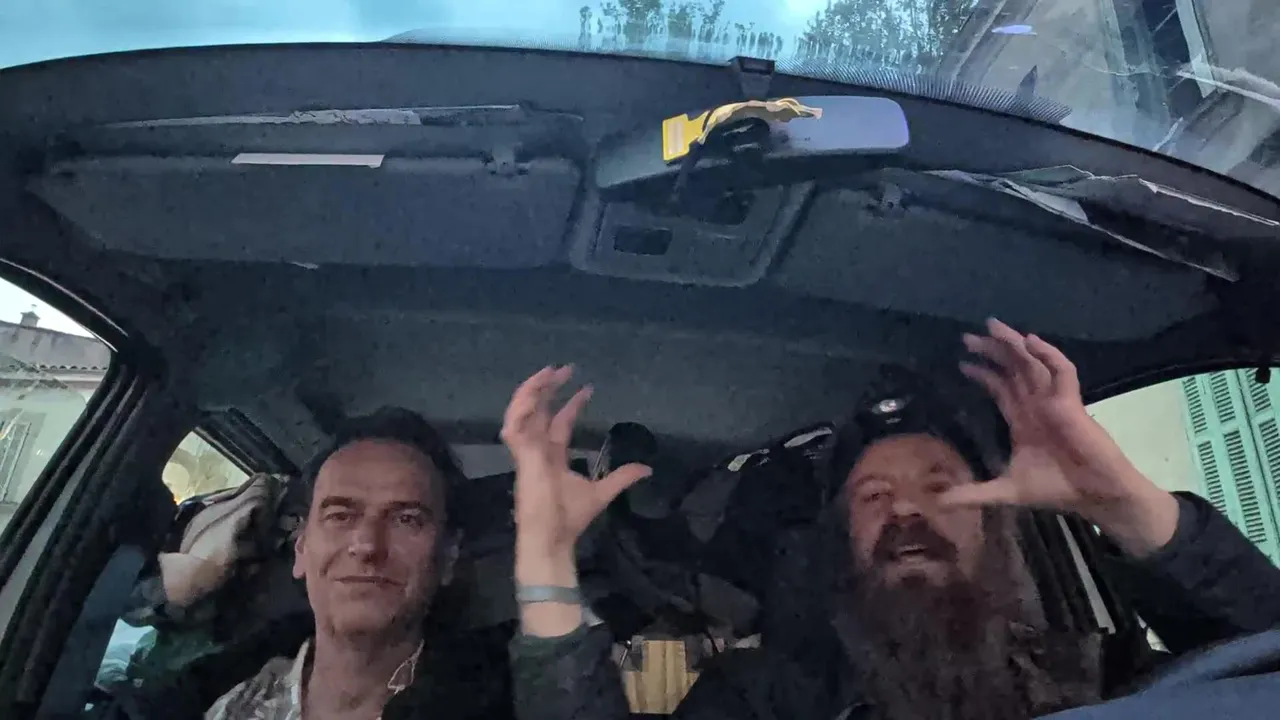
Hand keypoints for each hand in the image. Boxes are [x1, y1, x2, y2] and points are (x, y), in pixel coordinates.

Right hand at [502, 365, 651, 565]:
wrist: (552, 537)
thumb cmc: (570, 518)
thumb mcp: (602, 491)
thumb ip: (621, 477)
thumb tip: (647, 468)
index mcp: (552, 456)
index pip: (559, 423)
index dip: (571, 404)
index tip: (588, 387)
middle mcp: (537, 449)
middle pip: (539, 410)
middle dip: (549, 388)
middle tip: (565, 369)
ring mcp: (526, 451)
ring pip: (522, 412)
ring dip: (532, 390)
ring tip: (548, 372)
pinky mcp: (521, 455)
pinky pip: (514, 425)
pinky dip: (520, 408)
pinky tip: (533, 394)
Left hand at [943, 318, 1178, 554]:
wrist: (1095, 496)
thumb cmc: (1057, 490)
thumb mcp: (1006, 491)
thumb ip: (973, 493)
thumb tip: (940, 503)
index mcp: (1022, 420)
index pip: (1000, 387)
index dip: (983, 373)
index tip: (962, 362)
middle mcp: (1036, 405)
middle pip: (1012, 368)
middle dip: (992, 351)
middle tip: (968, 337)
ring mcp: (1054, 400)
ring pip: (1032, 363)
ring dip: (1013, 344)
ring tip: (992, 328)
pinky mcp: (1071, 402)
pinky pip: (1062, 371)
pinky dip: (1048, 355)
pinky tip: (1031, 341)